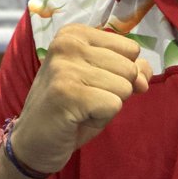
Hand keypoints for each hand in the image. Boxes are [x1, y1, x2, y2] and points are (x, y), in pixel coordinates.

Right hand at [9, 24, 151, 173]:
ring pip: (125, 87)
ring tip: (80, 109)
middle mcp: (67, 44)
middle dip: (115, 91)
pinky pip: (115, 105)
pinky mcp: (68, 93)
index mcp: (74, 34)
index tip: (91, 84)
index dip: (120, 74)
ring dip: (107, 105)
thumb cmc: (70, 110)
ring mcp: (65, 67)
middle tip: (84, 100)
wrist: (32, 144)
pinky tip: (77, 119)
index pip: (130, 49)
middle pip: (130, 68)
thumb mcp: (102, 83)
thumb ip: (129, 71)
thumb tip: (145, 75)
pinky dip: (101, 118)